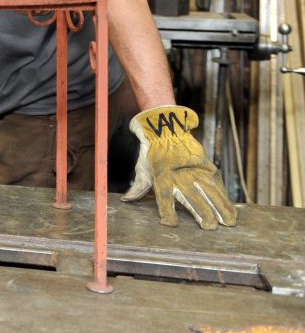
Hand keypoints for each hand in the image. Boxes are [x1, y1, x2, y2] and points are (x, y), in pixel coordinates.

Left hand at [121, 105, 237, 229]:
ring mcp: (195, 170)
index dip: (167, 212)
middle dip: (203, 214)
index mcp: (162, 177)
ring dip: (220, 207)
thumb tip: (126, 200)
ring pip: (211, 192)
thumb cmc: (152, 153)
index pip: (164, 198)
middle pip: (193, 198)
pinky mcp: (207, 166)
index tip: (170, 224)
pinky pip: (217, 184)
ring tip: (228, 222)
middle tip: (210, 227)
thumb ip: (138, 187)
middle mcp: (180, 175)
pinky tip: (230, 209)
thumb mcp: (143, 169)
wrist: (167, 130)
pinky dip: (224, 197)